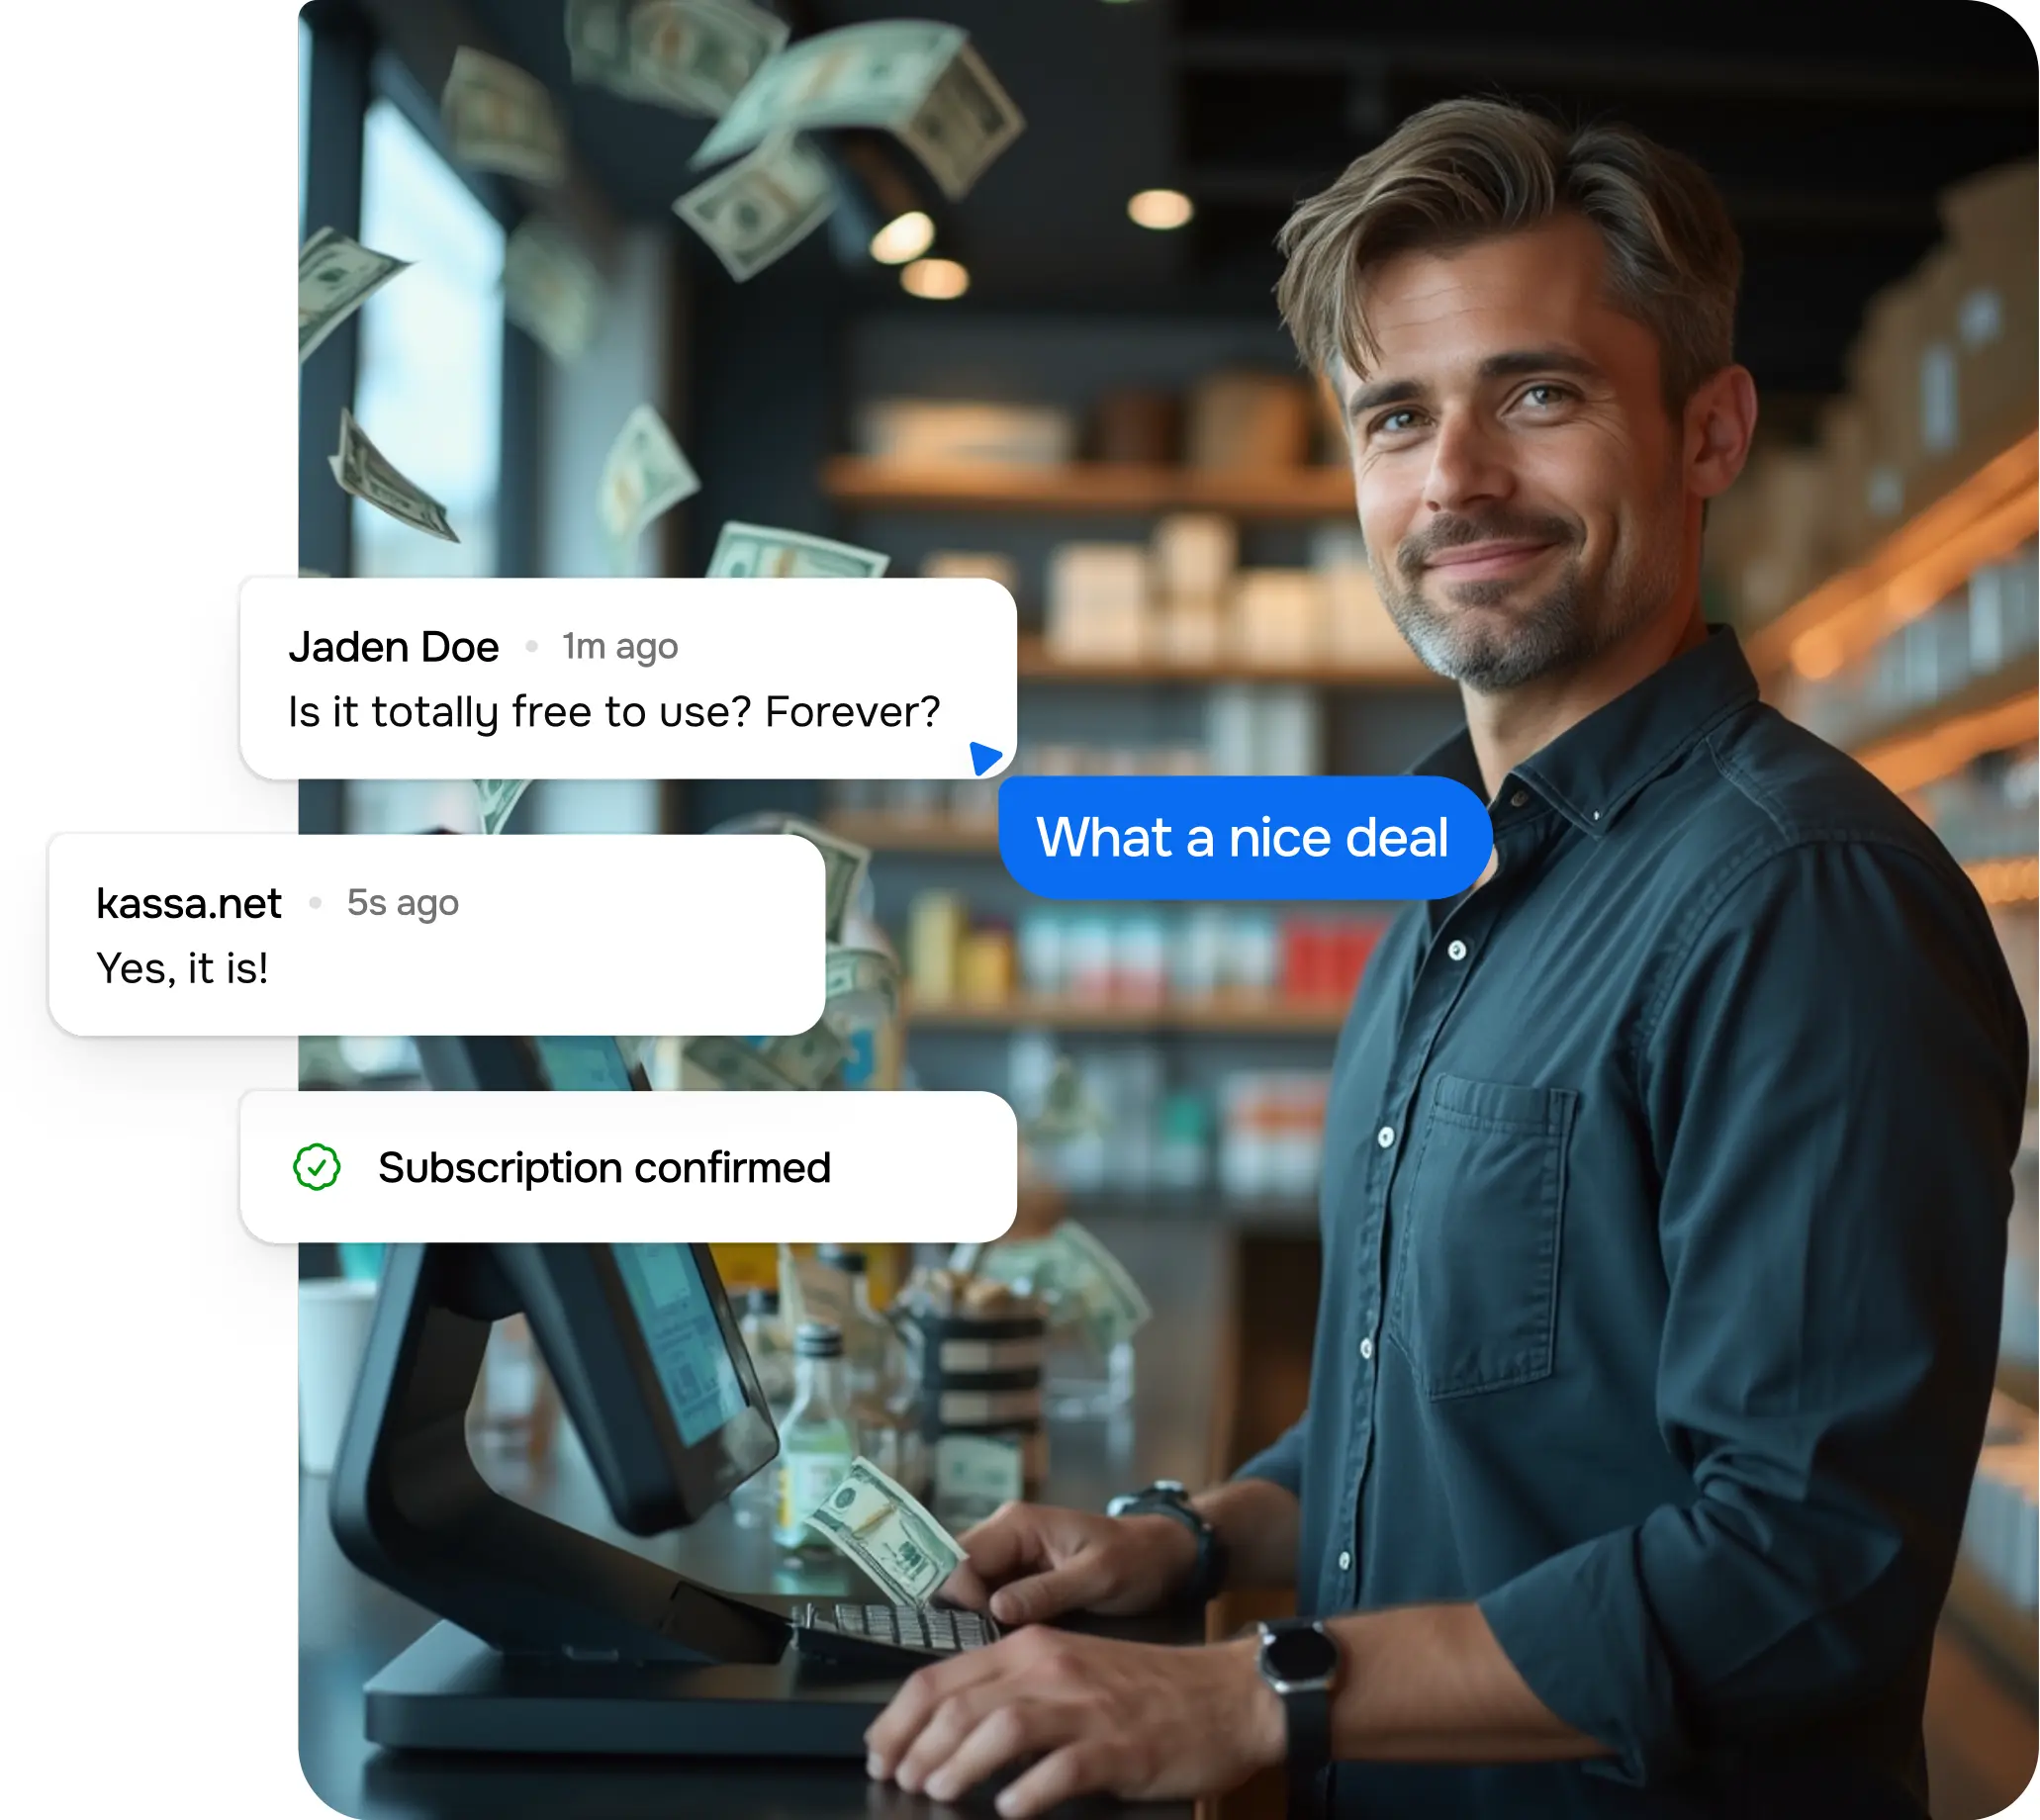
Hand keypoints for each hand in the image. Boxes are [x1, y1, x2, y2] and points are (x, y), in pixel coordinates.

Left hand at [865, 1629, 1283, 1815]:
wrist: (1226, 1695)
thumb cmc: (1146, 1689)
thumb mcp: (1071, 1670)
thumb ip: (1016, 1686)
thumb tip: (950, 1727)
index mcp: (1033, 1647)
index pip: (942, 1675)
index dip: (899, 1718)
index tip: (879, 1752)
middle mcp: (1051, 1667)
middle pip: (961, 1702)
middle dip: (917, 1747)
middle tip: (899, 1782)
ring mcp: (1086, 1707)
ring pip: (1001, 1728)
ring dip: (958, 1764)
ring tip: (936, 1794)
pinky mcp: (1118, 1747)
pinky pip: (1061, 1769)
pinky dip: (1028, 1792)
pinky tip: (1011, 1809)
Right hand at [936, 1501, 1197, 1624]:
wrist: (1162, 1557)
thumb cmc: (1134, 1561)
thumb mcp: (1097, 1577)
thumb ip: (1047, 1591)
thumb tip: (995, 1608)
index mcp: (1018, 1523)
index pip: (960, 1556)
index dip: (960, 1596)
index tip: (983, 1633)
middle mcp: (1003, 1533)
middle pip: (954, 1571)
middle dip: (959, 1611)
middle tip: (984, 1650)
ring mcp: (1007, 1555)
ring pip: (964, 1587)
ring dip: (970, 1619)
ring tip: (994, 1652)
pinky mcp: (1014, 1576)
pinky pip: (984, 1597)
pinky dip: (985, 1622)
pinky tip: (1002, 1646)